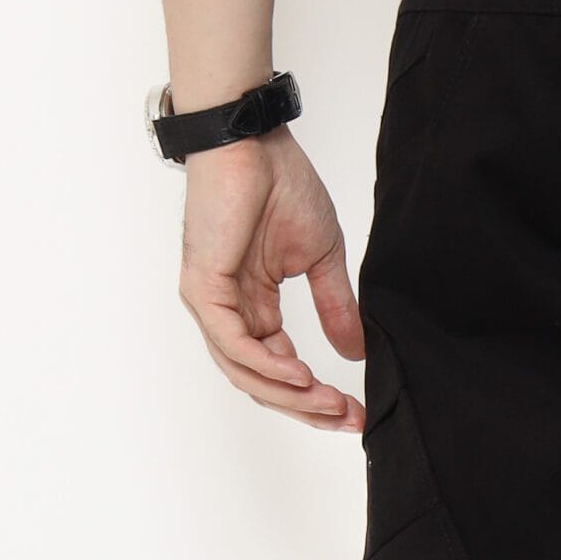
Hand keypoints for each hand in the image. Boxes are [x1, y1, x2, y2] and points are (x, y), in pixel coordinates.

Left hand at [177, 128, 365, 428]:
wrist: (250, 141)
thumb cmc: (280, 185)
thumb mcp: (321, 258)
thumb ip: (335, 307)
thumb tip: (355, 353)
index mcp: (253, 306)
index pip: (282, 369)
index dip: (318, 396)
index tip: (356, 412)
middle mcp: (228, 312)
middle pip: (264, 382)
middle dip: (308, 407)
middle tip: (348, 418)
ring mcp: (212, 304)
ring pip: (247, 372)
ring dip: (291, 395)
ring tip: (329, 403)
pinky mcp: (204, 290)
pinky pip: (234, 344)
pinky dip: (267, 365)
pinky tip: (301, 375)